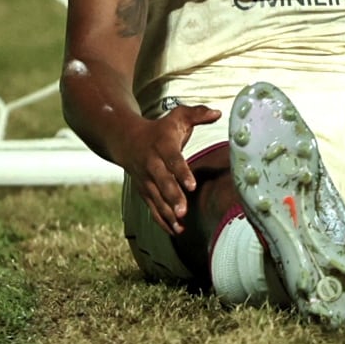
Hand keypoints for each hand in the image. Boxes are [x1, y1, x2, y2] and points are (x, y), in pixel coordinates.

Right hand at [118, 104, 221, 234]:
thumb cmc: (160, 129)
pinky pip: (152, 208)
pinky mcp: (145, 192)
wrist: (126, 140)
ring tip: (181, 225)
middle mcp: (152, 164)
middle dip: (173, 197)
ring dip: (168, 213)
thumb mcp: (177, 116)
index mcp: (162, 145)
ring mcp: (147, 180)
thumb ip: (197, 114)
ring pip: (156, 198)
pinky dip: (162, 220)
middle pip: (162, 183)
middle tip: (184, 211)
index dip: (182, 173)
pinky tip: (175, 230)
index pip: (173, 160)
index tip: (192, 186)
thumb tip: (218, 113)